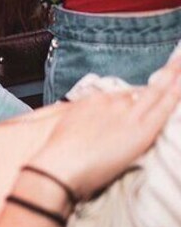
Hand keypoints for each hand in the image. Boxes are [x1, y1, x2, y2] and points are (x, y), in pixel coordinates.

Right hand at [30, 55, 180, 198]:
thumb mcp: (64, 129)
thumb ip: (79, 122)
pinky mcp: (140, 130)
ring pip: (156, 92)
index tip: (151, 91)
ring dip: (174, 78)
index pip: (123, 95)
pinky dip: (176, 94)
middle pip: (143, 89)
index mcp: (92, 102)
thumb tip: (83, 126)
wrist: (58, 165)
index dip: (140, 93)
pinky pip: (163, 108)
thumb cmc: (57, 154)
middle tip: (180, 60)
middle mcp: (111, 103)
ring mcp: (126, 114)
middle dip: (165, 75)